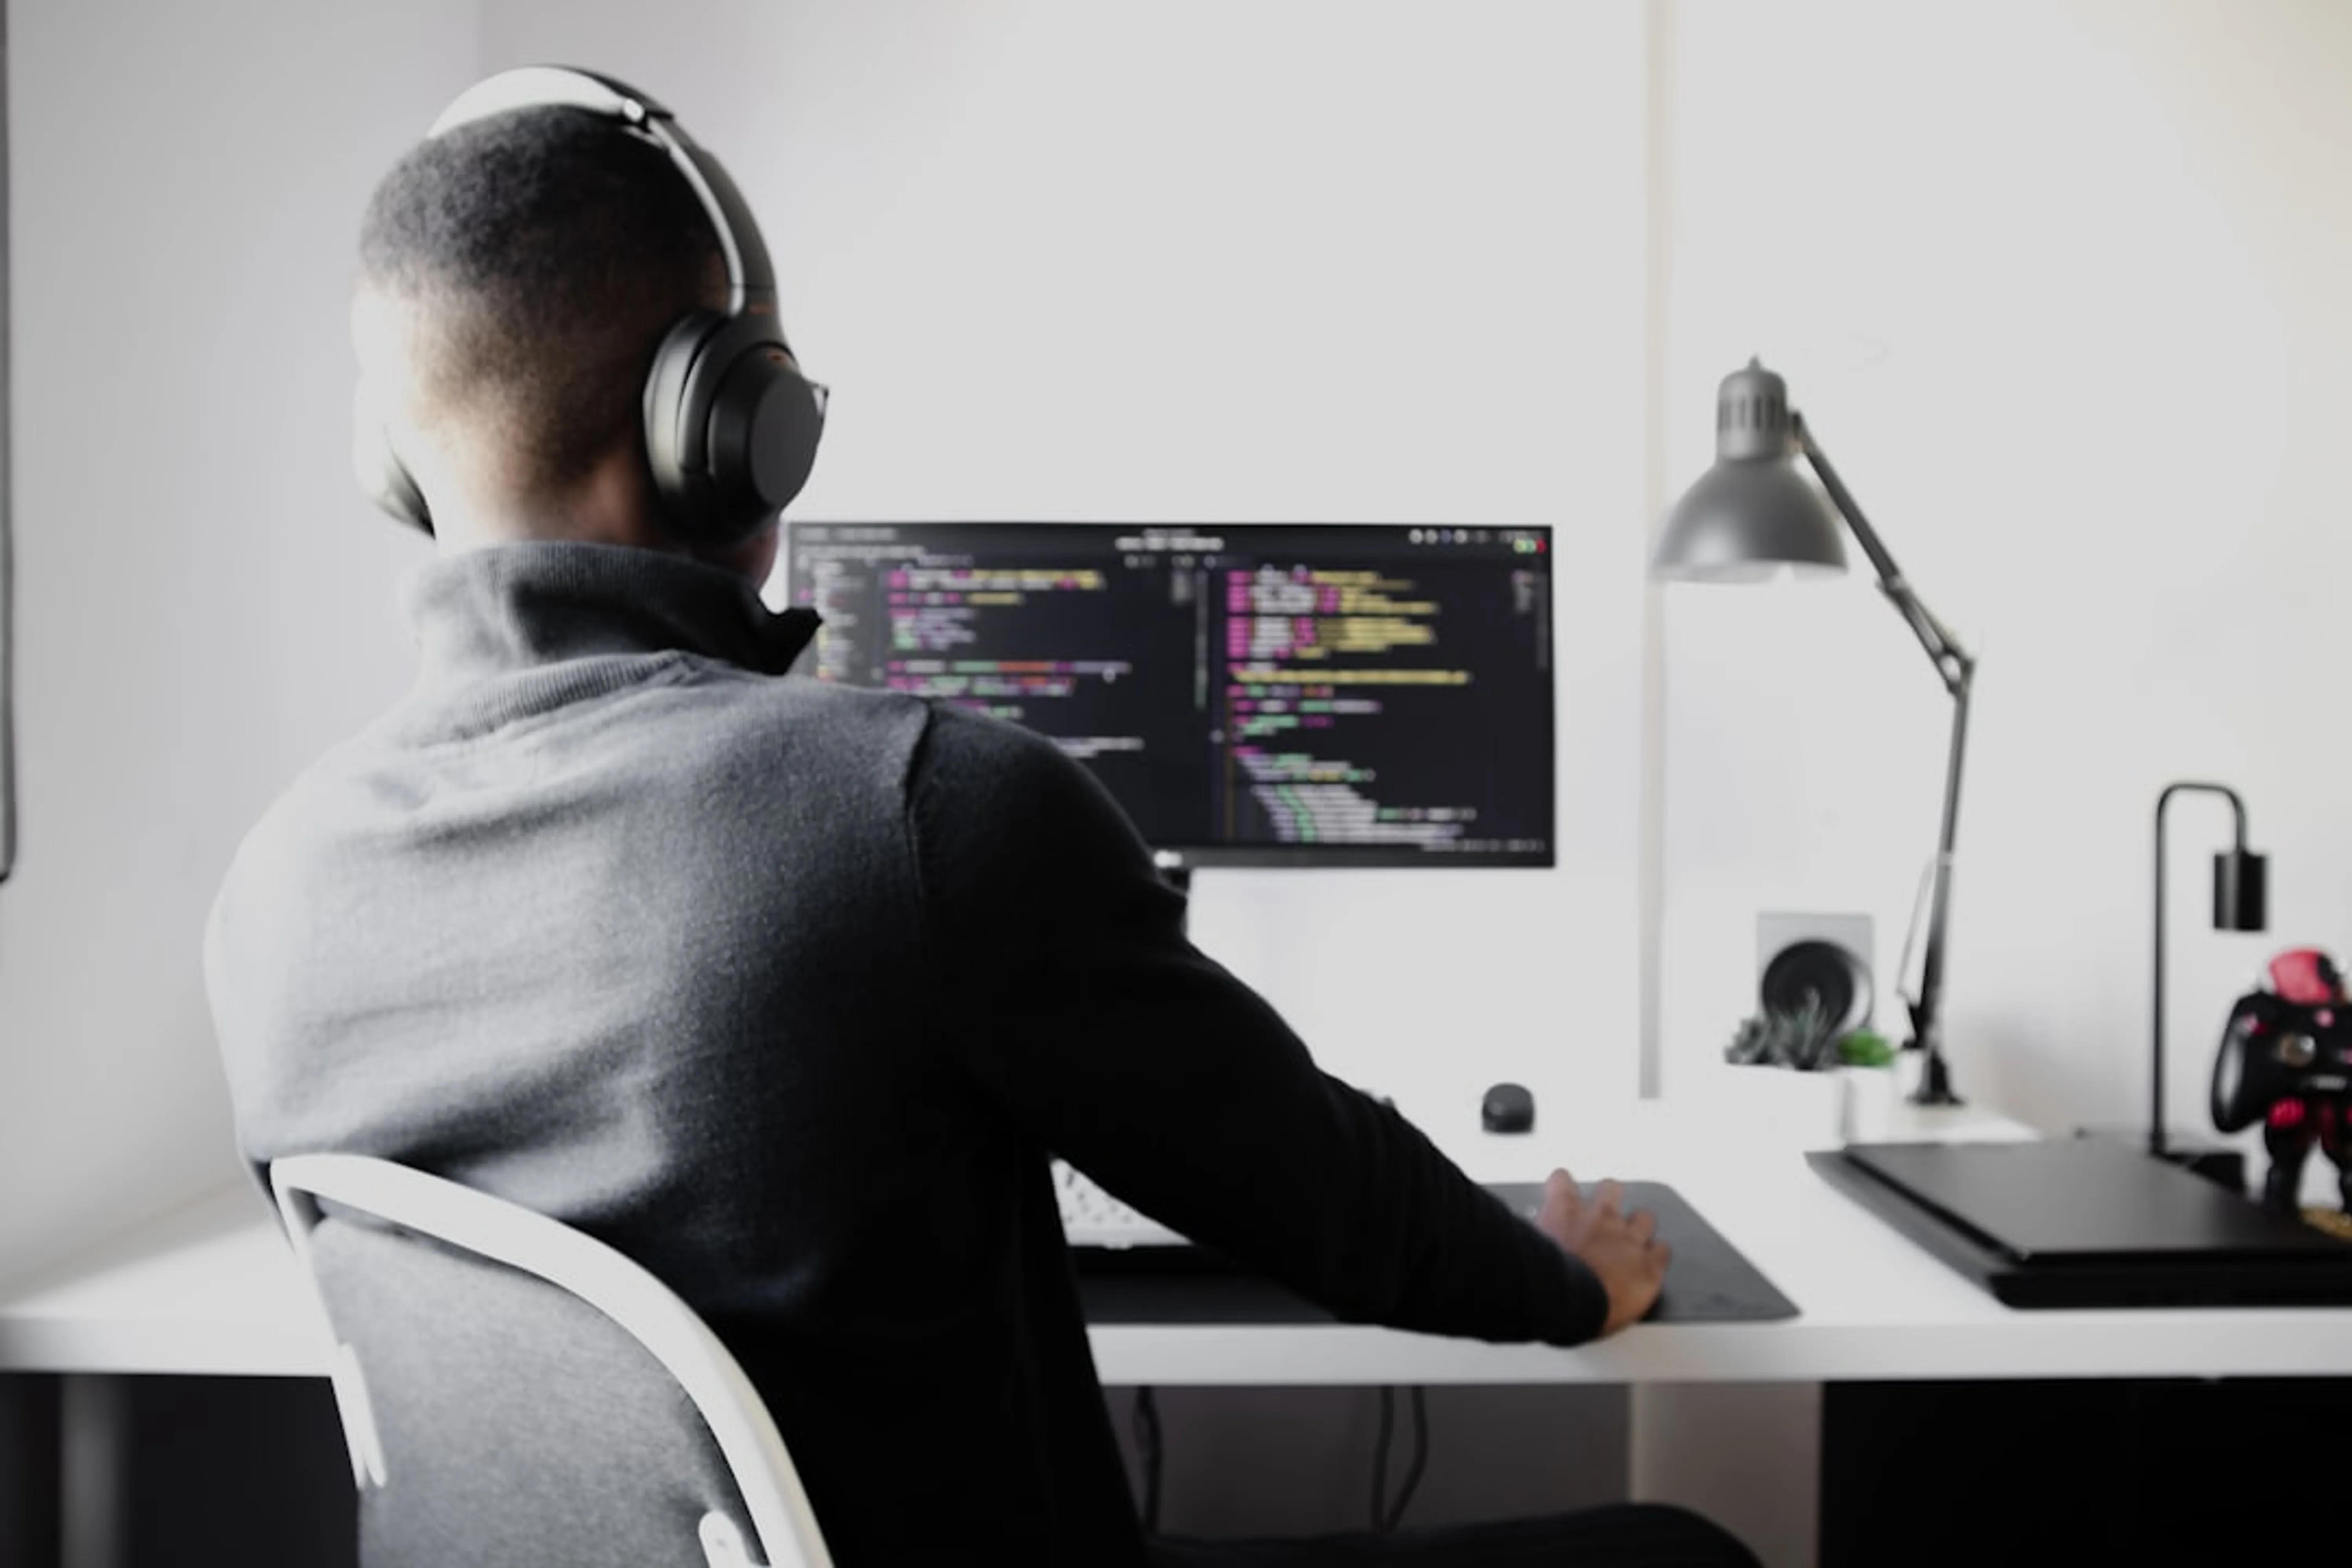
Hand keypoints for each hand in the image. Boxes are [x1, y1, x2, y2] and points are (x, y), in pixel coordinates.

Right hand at [1535, 1168, 1668, 1336]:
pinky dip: (1657, 1256)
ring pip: (1644, 1216)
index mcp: (1565, 1211)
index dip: (1563, 1187)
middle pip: (1611, 1188)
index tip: (1562, 1194)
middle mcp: (1600, 1217)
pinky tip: (1649, 1264)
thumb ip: (1537, 1237)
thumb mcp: (1531, 1249)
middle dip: (1608, 1200)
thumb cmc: (1544, 1283)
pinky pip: (1663, 1250)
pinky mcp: (1649, 1265)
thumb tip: (1528, 1239)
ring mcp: (1627, 1238)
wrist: (1567, 1304)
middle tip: (1602, 1218)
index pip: (1562, 1180)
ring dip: (1638, 1227)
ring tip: (1630, 1243)